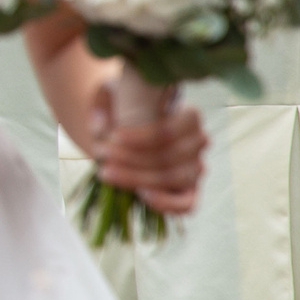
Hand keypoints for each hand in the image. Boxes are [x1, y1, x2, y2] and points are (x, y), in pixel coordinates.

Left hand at [86, 79, 207, 215]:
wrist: (117, 127)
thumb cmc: (121, 106)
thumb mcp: (115, 95)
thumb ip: (112, 107)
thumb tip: (107, 131)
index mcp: (187, 115)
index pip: (176, 128)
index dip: (145, 135)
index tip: (115, 136)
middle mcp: (196, 142)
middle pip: (171, 155)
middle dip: (132, 158)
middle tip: (103, 154)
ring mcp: (194, 168)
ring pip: (176, 178)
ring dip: (138, 177)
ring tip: (107, 172)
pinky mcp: (186, 191)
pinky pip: (187, 204)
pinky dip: (167, 203)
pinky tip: (141, 194)